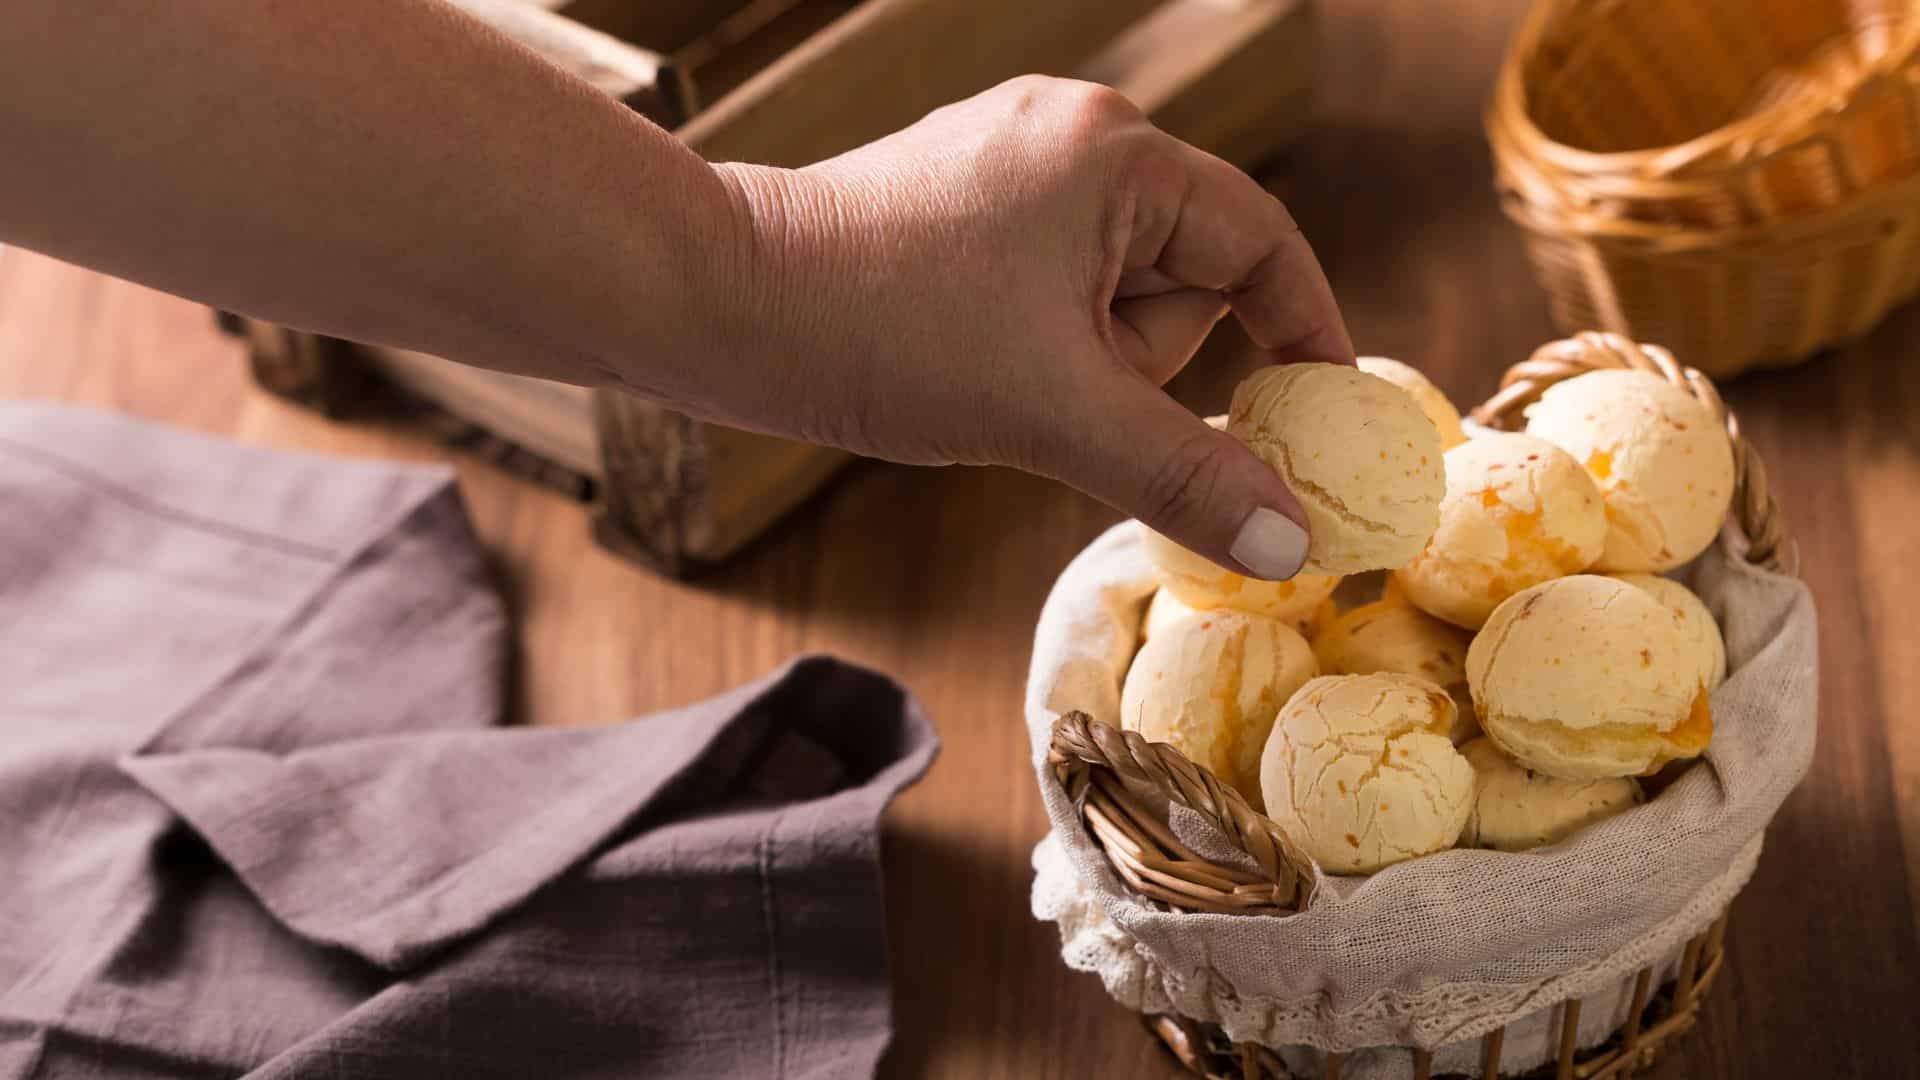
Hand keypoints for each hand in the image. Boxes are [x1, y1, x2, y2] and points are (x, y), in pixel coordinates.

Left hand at [698, 76, 1353, 578]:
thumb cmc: (885, 333)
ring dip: (1079, 364)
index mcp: (1116, 152)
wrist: (715, 305)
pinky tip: (967, 364)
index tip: (1317, 419)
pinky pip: (1047, 291)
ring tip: (992, 378)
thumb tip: (1292, 543)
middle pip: (1182, 277)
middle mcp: (1071, 135)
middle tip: (1060, 396)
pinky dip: (1034, 348)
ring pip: (1109, 295)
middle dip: (1138, 361)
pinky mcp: (958, 203)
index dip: (1303, 333)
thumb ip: (1184, 474)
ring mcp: (1008, 164)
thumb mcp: (1055, 415)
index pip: (1261, 242)